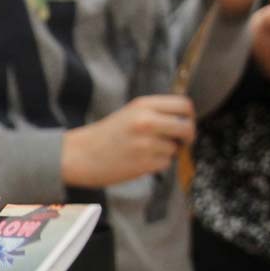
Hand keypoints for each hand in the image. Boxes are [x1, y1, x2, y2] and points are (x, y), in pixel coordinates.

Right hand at [61, 96, 195, 187]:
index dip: (189, 116)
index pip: (183, 105)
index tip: (185, 123)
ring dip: (166, 153)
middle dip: (187, 137)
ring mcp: (146, 143)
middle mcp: (147, 122)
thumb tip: (184, 121)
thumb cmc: (105, 135)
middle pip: (186, 127)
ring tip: (145, 152)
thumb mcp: (130, 113)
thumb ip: (156, 113)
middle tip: (181, 142)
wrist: (80, 155)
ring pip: (175, 149)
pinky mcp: (144, 163)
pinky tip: (140, 162)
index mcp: (144, 105)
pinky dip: (157, 165)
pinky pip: (165, 164)